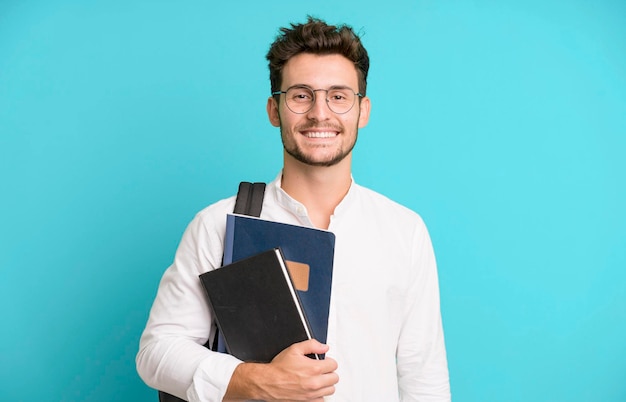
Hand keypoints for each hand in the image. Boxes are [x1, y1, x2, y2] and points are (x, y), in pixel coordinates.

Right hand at [224, 339, 338, 400]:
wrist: (268, 382)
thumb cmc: (279, 368)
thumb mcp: (294, 349)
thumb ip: (311, 345)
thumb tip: (324, 347)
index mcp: (314, 368)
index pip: (334, 364)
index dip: (328, 361)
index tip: (324, 361)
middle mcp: (315, 383)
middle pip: (335, 378)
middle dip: (329, 372)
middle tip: (321, 370)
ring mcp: (312, 394)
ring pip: (331, 389)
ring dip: (326, 383)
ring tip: (318, 379)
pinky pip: (322, 399)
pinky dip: (320, 394)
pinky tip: (313, 388)